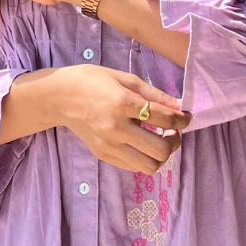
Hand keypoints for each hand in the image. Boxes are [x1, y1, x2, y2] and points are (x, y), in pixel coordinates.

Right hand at [48, 66, 191, 172]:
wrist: (59, 97)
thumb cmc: (92, 81)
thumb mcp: (125, 78)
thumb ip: (154, 94)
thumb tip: (179, 106)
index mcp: (122, 103)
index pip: (164, 119)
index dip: (182, 119)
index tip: (186, 117)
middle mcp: (115, 127)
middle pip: (161, 149)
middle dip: (175, 141)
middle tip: (174, 131)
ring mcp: (108, 145)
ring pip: (149, 166)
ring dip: (162, 155)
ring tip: (160, 141)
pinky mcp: (103, 155)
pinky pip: (134, 167)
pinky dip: (145, 159)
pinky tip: (144, 145)